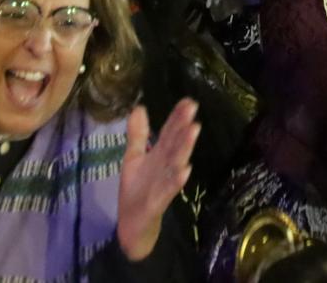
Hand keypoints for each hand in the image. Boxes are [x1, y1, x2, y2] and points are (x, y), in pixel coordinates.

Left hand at [117, 100, 200, 261]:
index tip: (188, 101)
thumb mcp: (134, 158)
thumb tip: (139, 107)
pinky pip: (169, 189)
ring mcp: (163, 183)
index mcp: (158, 156)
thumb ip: (138, 135)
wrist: (133, 225)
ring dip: (185, 148)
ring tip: (193, 131)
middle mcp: (164, 167)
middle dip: (183, 126)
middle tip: (193, 108)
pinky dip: (177, 180)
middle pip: (175, 144)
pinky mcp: (159, 201)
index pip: (169, 133)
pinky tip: (185, 169)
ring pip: (175, 163)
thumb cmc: (136, 191)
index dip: (177, 117)